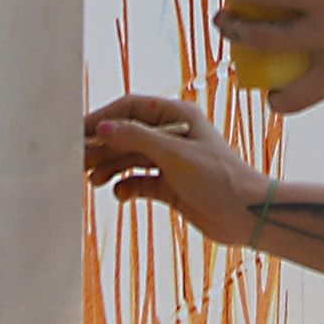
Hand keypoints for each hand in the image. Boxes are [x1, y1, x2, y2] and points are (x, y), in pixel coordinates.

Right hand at [82, 95, 264, 246]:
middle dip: (102, 146)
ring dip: (110, 167)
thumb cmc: (218, 178)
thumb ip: (137, 139)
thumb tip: (102, 128)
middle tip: (76, 161)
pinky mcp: (171, 185)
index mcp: (177, 115)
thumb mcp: (174, 155)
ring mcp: (171, 160)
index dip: (102, 118)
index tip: (78, 133)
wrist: (247, 215)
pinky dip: (127, 186)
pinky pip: (140, 181)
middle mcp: (172, 134)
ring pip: (130, 158)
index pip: (130, 108)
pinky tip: (121, 194)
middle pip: (126, 134)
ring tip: (92, 181)